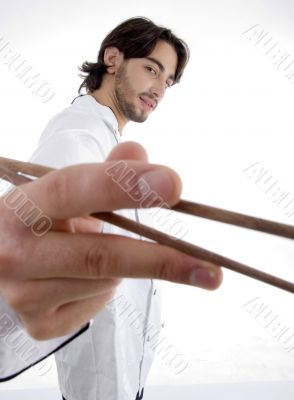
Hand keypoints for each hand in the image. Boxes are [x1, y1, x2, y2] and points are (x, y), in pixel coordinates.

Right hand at [0, 142, 222, 339]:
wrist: (3, 258)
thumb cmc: (42, 220)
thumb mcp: (62, 192)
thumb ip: (104, 173)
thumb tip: (140, 155)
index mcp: (22, 208)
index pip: (74, 190)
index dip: (124, 185)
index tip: (174, 186)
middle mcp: (14, 254)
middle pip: (100, 254)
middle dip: (161, 259)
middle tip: (210, 268)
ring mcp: (24, 295)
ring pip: (106, 281)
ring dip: (125, 267)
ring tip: (106, 251)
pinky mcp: (39, 324)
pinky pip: (97, 305)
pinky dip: (107, 288)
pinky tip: (87, 277)